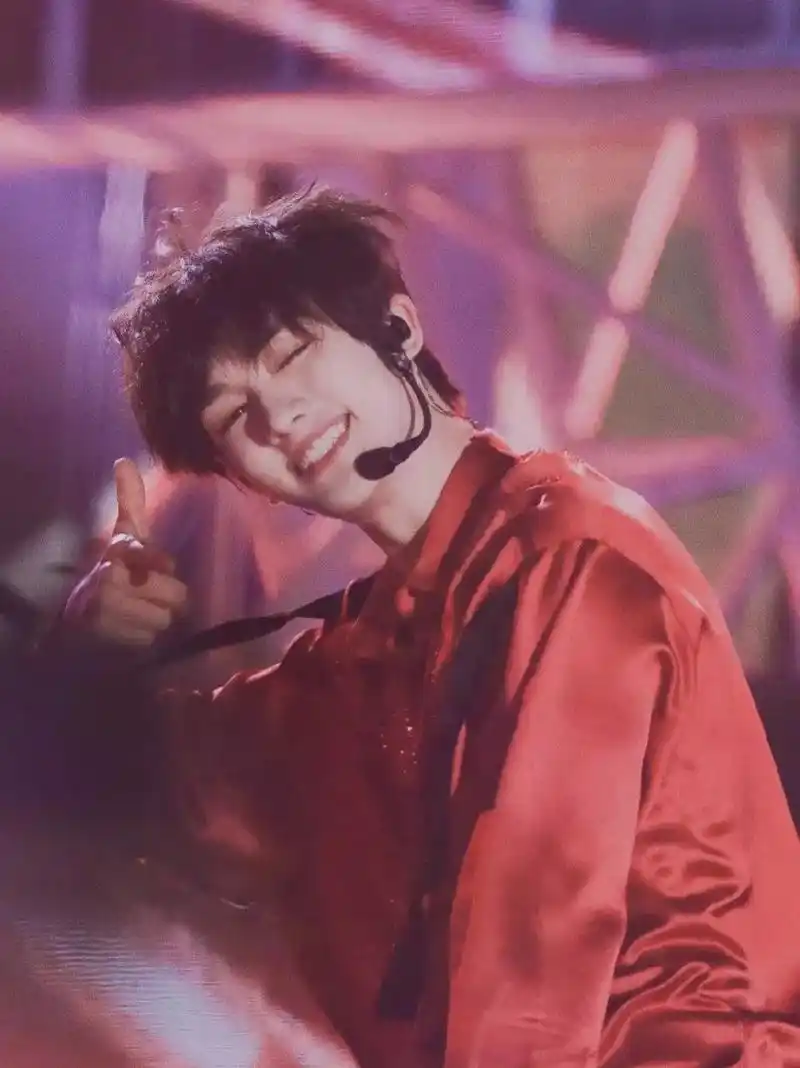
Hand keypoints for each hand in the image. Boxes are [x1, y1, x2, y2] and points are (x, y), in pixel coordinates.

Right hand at [64, 459, 187, 646]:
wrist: (75, 616)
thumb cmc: (110, 569)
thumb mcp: (122, 536)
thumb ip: (130, 501)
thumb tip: (124, 461)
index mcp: (118, 553)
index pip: (157, 559)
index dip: (159, 564)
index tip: (159, 565)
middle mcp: (111, 581)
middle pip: (175, 594)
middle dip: (166, 597)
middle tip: (146, 593)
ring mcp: (110, 612)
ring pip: (165, 618)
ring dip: (155, 617)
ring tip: (136, 611)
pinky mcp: (111, 639)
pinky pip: (151, 638)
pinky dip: (142, 636)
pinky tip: (128, 627)